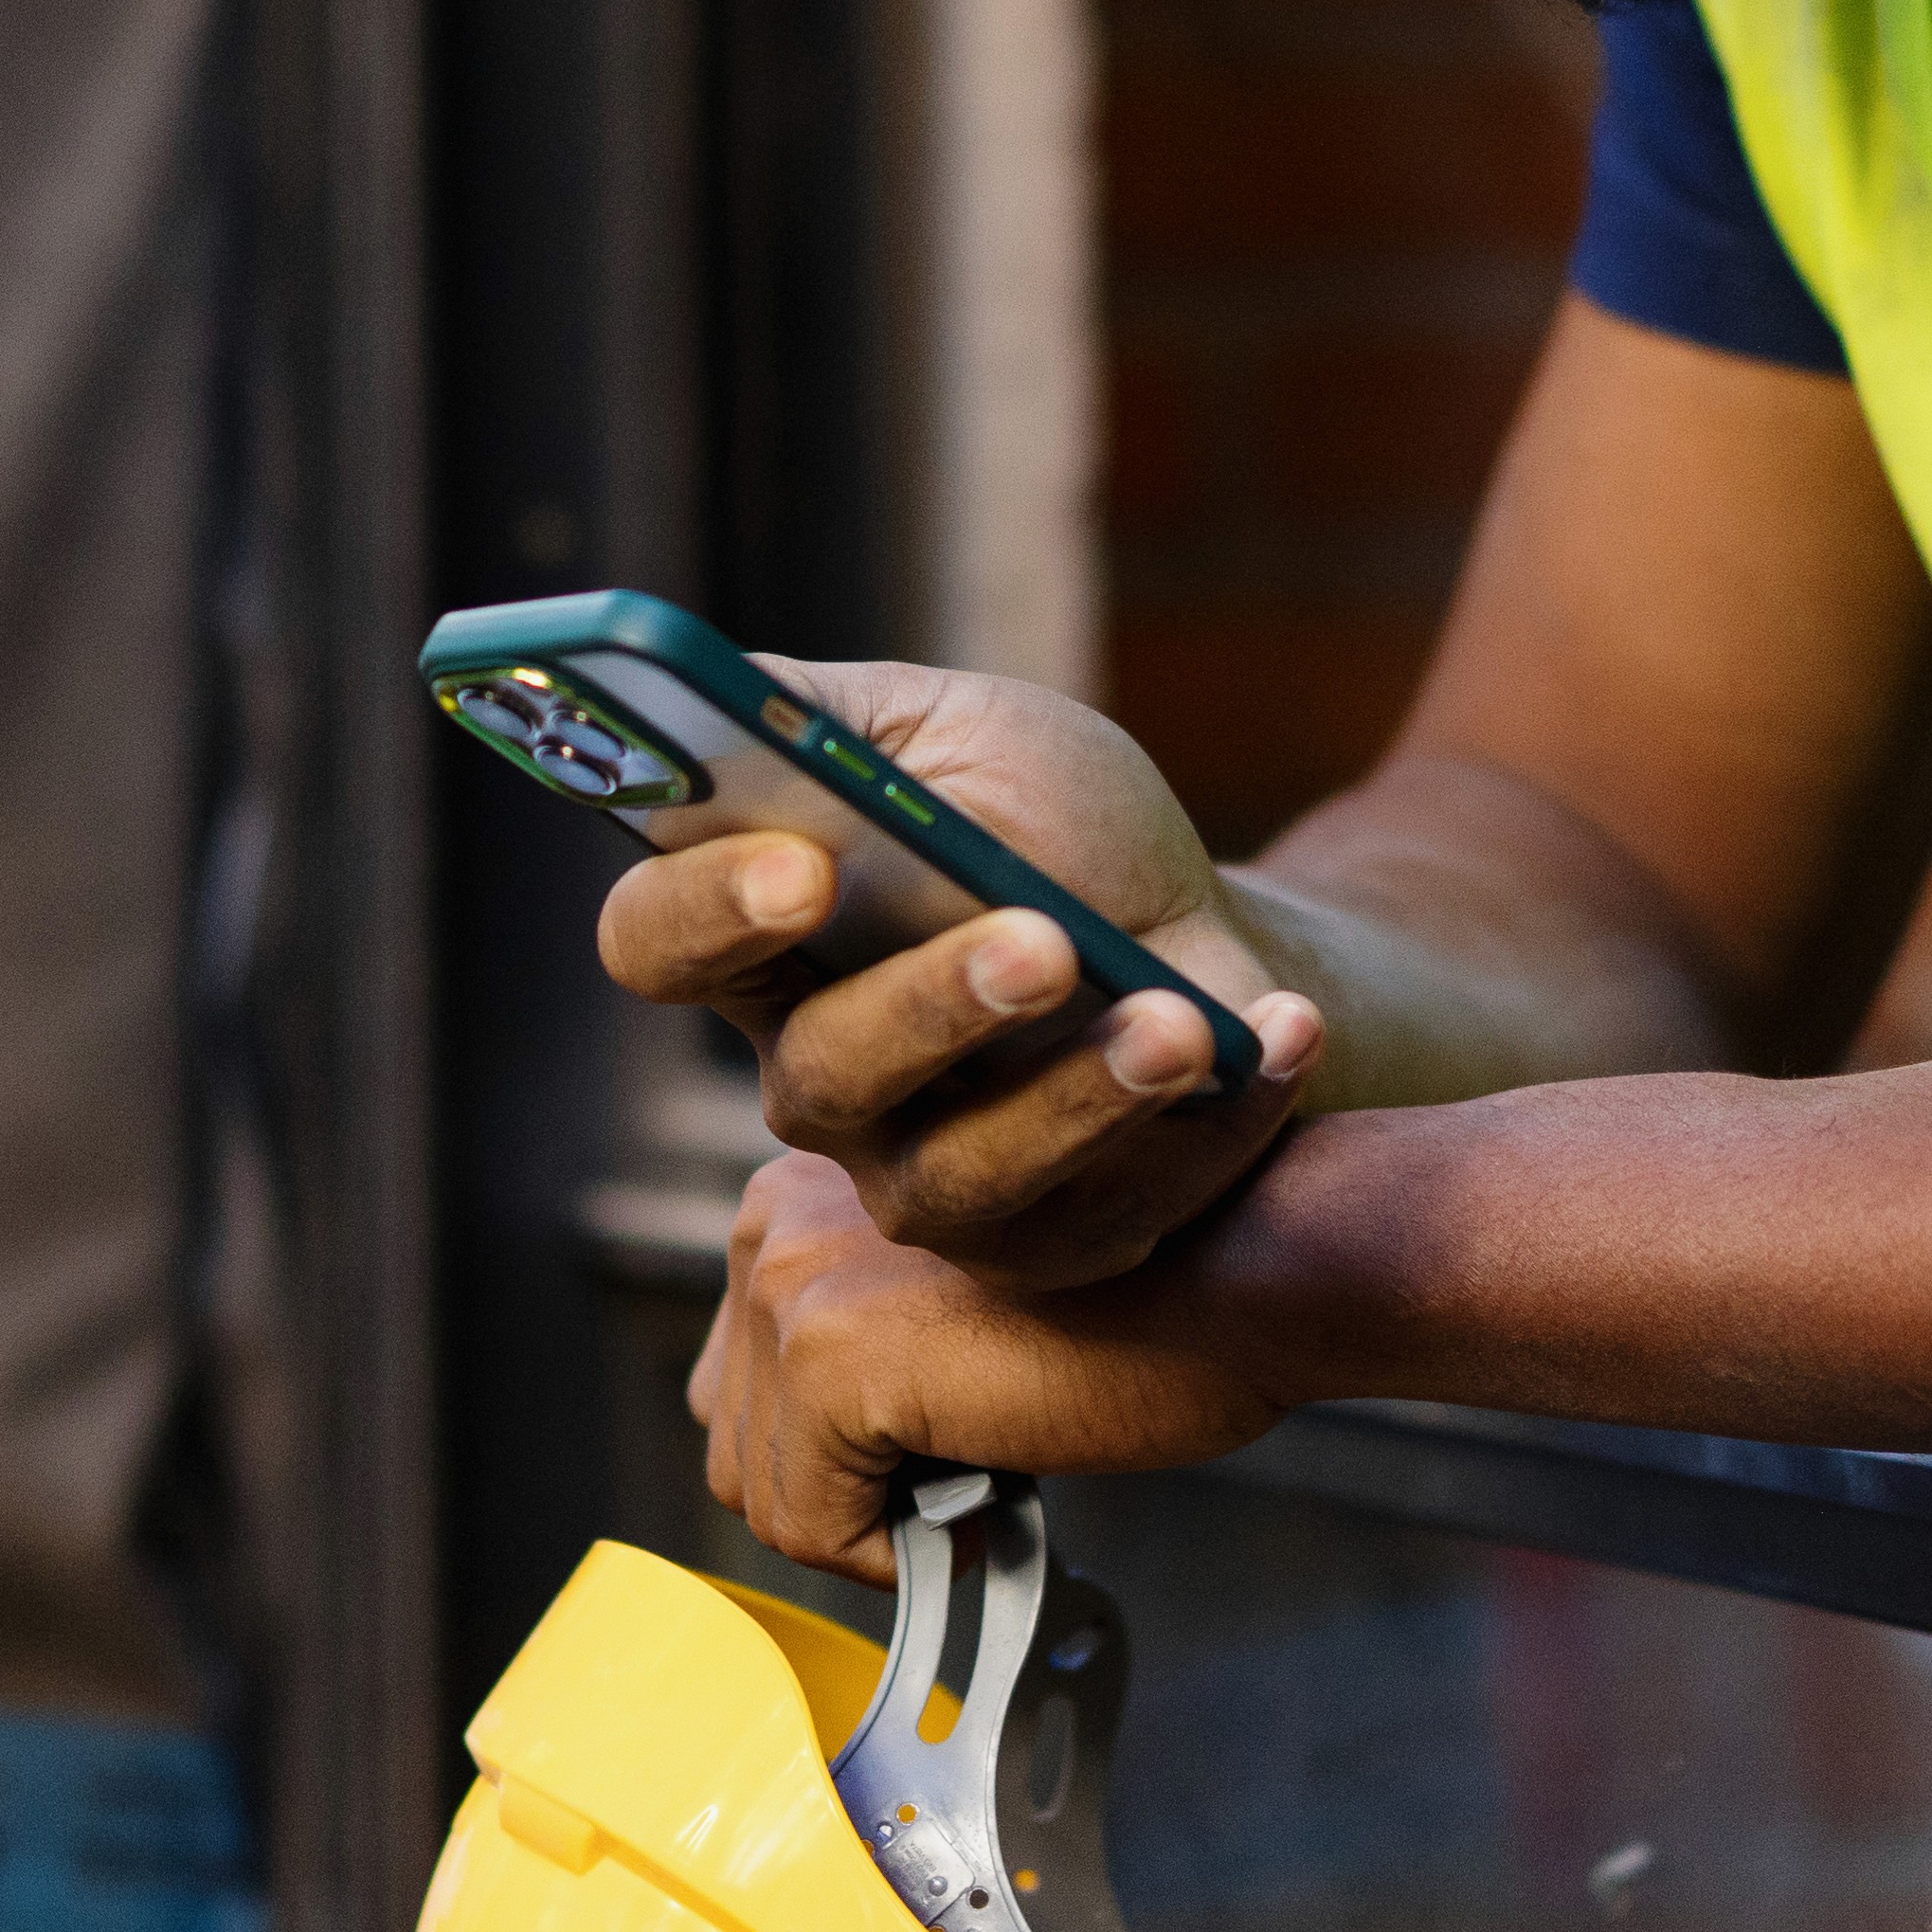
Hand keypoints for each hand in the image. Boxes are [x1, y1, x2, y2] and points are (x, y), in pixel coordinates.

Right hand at [589, 656, 1334, 1284]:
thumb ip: (830, 718)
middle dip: (931, 1007)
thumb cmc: (1062, 829)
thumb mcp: (955, 734)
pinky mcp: (1051, 1244)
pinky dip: (1211, 1122)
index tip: (800, 865)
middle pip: (821, 1073)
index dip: (709, 912)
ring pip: (962, 1175)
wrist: (1208, 935)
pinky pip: (1117, 1209)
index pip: (657, 943)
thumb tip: (715, 688)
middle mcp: (820, 1076)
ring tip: (1175, 1026)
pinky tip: (1273, 1035)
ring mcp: (928, 1177)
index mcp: (764, 942)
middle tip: (1042, 941)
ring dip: (1077, 1097)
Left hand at [685, 1155, 1288, 1573]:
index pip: (750, 1382)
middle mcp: (771, 1218)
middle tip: (977, 1467)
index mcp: (797, 1196)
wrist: (1249, 1267)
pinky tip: (986, 1494)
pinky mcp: (830, 1356)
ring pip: (762, 1491)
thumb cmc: (1152, 1287)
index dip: (850, 1451)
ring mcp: (792, 1283)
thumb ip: (871, 1349)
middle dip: (850, 1488)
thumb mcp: (962, 1302)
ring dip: (879, 1520)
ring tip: (991, 1467)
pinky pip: (807, 1524)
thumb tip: (822, 1470)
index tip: (952, 1444)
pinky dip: (894, 1552)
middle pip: (739, 1438)